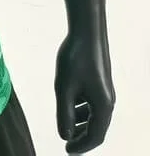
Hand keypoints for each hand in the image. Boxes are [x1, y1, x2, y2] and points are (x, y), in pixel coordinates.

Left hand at [55, 32, 114, 152]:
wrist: (87, 30)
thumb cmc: (75, 58)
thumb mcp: (64, 87)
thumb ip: (64, 113)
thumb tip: (64, 135)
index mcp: (103, 106)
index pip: (95, 136)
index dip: (81, 146)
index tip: (67, 151)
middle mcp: (107, 100)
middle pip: (97, 127)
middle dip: (81, 136)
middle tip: (66, 141)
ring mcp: (104, 89)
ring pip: (93, 113)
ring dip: (80, 120)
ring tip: (65, 122)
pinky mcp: (99, 79)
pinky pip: (92, 100)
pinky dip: (81, 106)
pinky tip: (69, 101)